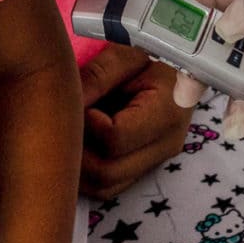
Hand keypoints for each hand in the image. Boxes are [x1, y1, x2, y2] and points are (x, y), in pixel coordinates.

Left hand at [79, 45, 191, 197]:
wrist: (178, 69)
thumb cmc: (153, 57)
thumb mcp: (127, 55)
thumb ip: (97, 76)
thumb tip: (65, 103)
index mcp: (167, 114)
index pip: (115, 138)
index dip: (87, 123)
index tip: (79, 103)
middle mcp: (165, 146)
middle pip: (107, 171)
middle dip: (76, 150)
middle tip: (65, 123)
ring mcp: (155, 162)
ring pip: (104, 186)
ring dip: (78, 167)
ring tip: (70, 134)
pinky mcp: (143, 170)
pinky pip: (107, 187)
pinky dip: (86, 174)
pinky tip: (79, 146)